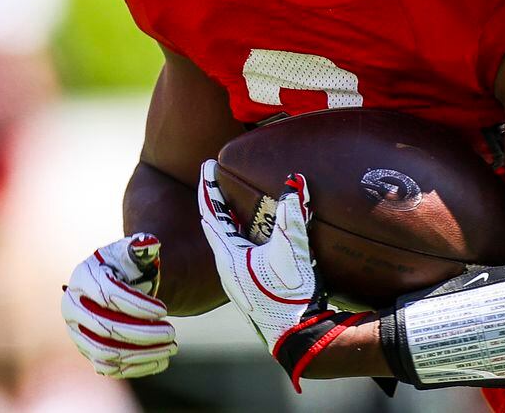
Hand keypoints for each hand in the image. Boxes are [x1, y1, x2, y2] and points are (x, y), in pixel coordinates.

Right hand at [61, 233, 177, 377]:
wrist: (117, 282)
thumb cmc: (126, 264)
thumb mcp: (132, 251)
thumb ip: (141, 246)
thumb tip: (149, 243)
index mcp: (82, 277)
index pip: (108, 295)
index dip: (137, 305)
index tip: (165, 310)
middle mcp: (73, 306)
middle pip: (106, 327)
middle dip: (142, 333)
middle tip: (172, 333)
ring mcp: (77, 332)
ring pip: (107, 352)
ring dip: (141, 354)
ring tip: (170, 348)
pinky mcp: (86, 351)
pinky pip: (109, 367)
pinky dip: (135, 367)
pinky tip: (161, 360)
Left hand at [198, 161, 368, 389]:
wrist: (298, 339)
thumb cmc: (289, 297)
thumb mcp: (291, 251)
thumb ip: (292, 215)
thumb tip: (295, 181)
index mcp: (228, 256)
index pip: (211, 212)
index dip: (208, 187)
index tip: (207, 165)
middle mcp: (227, 266)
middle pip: (215, 223)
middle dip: (216, 199)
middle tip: (217, 176)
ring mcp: (237, 277)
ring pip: (227, 238)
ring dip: (228, 216)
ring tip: (232, 197)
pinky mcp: (250, 285)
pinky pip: (239, 249)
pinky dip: (241, 232)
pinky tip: (254, 230)